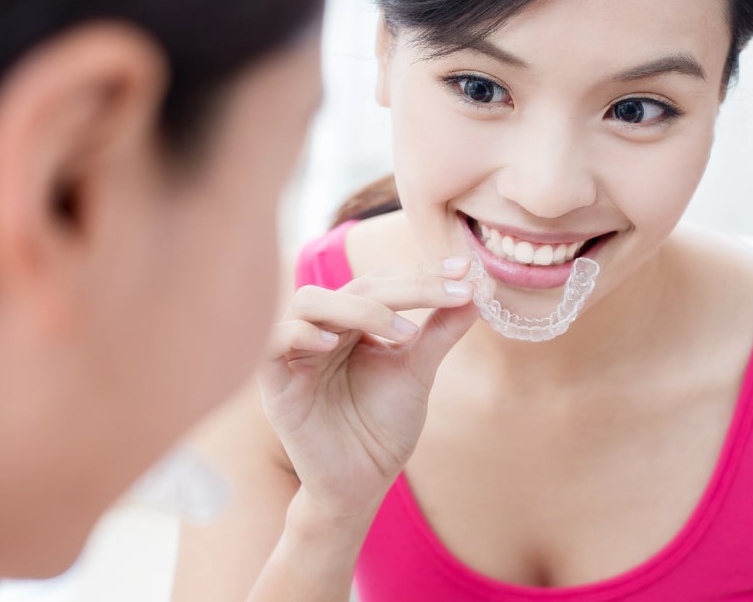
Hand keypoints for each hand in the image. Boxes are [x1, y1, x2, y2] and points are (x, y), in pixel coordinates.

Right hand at [257, 256, 477, 518]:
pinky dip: (302, 334)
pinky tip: (334, 344)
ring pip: (310, 302)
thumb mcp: (417, 372)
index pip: (384, 282)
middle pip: (356, 286)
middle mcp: (323, 328)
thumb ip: (440, 331)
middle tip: (452, 292)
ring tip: (404, 332)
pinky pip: (273, 342)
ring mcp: (295, 353)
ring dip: (360, 308)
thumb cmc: (383, 428)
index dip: (422, 272)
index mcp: (352, 322)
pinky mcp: (274, 382)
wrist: (360, 484)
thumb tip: (478, 289)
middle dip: (409, 286)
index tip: (466, 268)